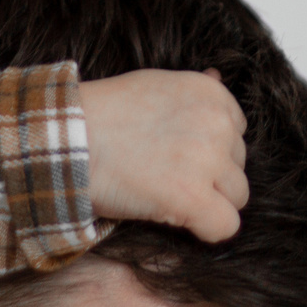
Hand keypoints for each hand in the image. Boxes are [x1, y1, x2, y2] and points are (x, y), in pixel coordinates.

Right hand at [80, 67, 248, 241]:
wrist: (69, 138)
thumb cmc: (103, 113)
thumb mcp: (155, 84)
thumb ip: (194, 90)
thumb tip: (218, 76)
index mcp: (211, 94)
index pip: (236, 131)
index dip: (210, 149)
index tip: (179, 155)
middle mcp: (217, 125)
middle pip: (237, 165)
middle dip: (211, 176)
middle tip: (167, 177)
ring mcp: (208, 162)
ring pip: (237, 196)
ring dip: (210, 202)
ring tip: (169, 196)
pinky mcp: (193, 198)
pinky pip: (225, 226)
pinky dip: (206, 230)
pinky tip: (178, 219)